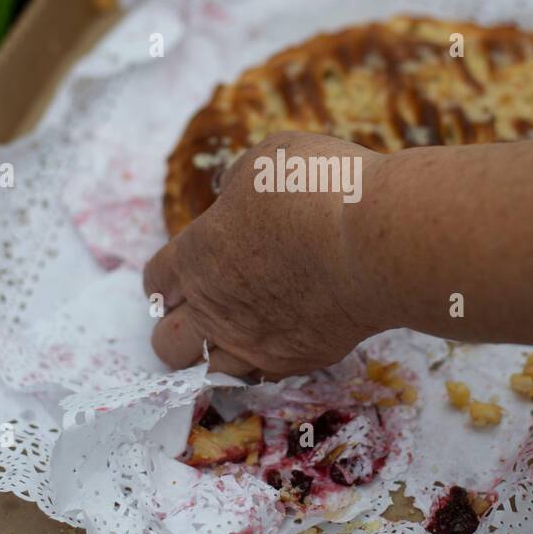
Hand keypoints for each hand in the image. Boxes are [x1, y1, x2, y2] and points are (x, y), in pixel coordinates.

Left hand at [145, 131, 384, 378]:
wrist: (376, 242)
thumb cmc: (319, 189)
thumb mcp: (268, 158)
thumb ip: (240, 183)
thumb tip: (234, 196)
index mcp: (197, 255)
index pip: (156, 282)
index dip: (168, 278)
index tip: (184, 272)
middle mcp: (215, 308)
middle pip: (168, 342)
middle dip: (179, 326)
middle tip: (207, 306)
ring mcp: (255, 342)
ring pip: (210, 370)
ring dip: (217, 351)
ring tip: (241, 329)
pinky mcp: (298, 360)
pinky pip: (262, 375)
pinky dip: (263, 360)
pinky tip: (280, 337)